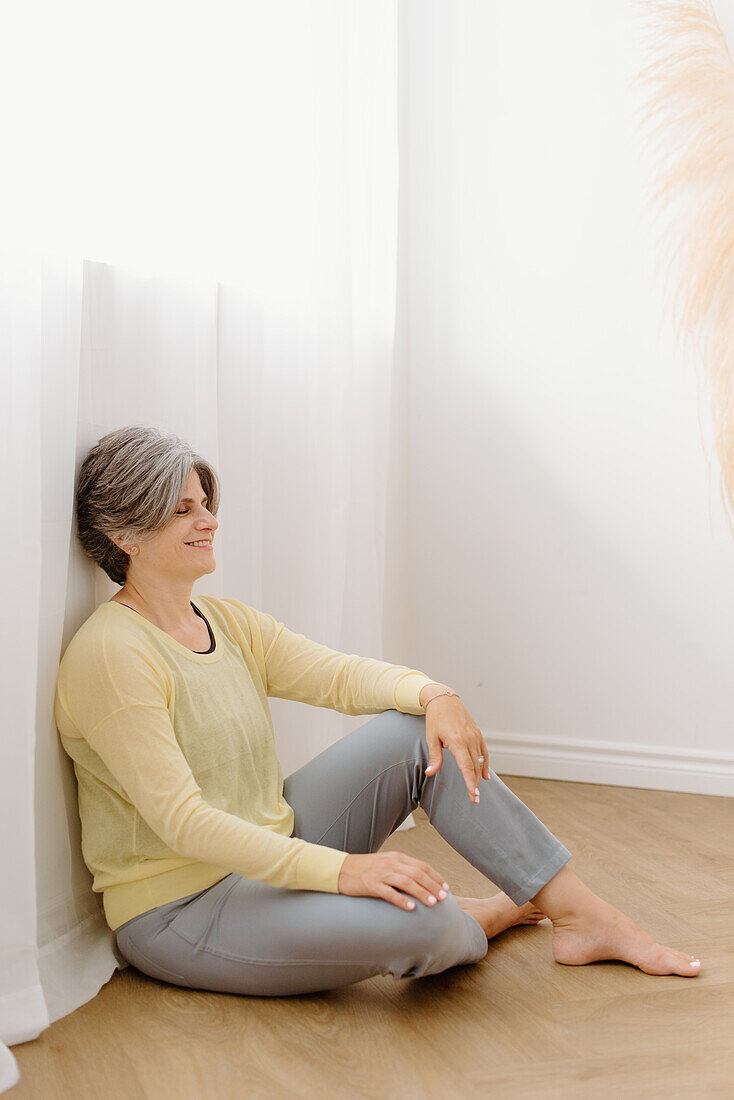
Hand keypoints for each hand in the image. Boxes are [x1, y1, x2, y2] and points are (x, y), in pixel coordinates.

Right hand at [337, 851, 449, 911]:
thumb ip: (402, 870)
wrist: (341, 869)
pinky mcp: (370, 884)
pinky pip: (389, 892)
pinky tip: (411, 907)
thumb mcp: (386, 865)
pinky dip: (401, 899)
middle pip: (417, 873)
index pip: (422, 865)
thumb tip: (422, 883)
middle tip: (442, 898)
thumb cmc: (366, 869)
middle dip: (432, 886)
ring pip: (406, 882)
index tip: (445, 888)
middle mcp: (390, 863)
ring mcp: (380, 873)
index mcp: (397, 857)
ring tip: (432, 903)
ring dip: (421, 892)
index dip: (435, 877)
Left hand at [421, 688, 489, 802]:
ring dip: (479, 776)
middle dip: (475, 784)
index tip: (474, 795)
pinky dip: (485, 764)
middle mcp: (469, 739)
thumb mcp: (432, 738)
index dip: (470, 782)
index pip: (466, 767)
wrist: (444, 699)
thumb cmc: (436, 719)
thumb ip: (435, 758)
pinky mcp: (477, 733)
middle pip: (474, 767)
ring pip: (480, 761)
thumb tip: (430, 773)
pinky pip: (483, 752)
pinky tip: (484, 775)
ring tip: (477, 790)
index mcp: (457, 742)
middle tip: (475, 800)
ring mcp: (475, 736)